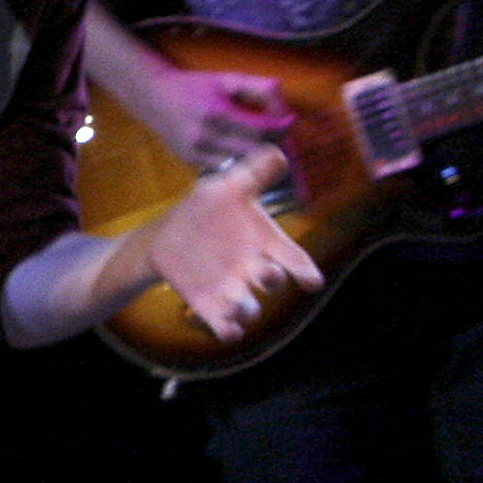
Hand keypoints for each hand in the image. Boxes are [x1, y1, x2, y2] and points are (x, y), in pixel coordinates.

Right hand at [140, 63, 290, 167]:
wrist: (152, 96)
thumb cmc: (193, 86)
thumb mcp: (225, 79)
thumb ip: (258, 87)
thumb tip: (285, 104)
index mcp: (215, 112)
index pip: (259, 129)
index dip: (280, 127)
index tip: (288, 121)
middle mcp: (204, 135)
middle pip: (253, 151)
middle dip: (273, 144)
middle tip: (280, 135)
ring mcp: (196, 152)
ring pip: (240, 165)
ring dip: (257, 157)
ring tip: (263, 145)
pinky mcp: (190, 162)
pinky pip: (224, 169)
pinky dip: (237, 163)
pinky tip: (240, 152)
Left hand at [140, 150, 313, 344]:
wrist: (170, 236)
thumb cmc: (207, 211)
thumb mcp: (226, 188)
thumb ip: (253, 174)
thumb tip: (278, 153)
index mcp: (262, 241)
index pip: (290, 255)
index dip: (303, 267)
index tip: (312, 279)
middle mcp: (253, 269)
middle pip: (270, 278)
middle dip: (271, 278)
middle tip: (268, 273)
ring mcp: (233, 289)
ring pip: (249, 307)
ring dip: (248, 308)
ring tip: (240, 305)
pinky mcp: (211, 306)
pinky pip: (224, 324)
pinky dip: (228, 329)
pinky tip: (227, 329)